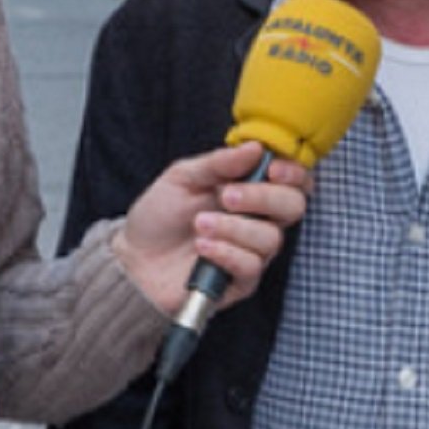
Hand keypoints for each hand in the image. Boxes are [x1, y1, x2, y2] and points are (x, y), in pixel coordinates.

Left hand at [114, 142, 310, 316]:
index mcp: (250, 189)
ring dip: (234, 228)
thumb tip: (256, 147)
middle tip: (227, 196)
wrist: (134, 258)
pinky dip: (227, 253)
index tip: (272, 168)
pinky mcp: (241, 281)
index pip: (294, 181)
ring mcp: (252, 252)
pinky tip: (202, 247)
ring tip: (200, 225)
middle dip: (262, 197)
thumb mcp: (182, 177)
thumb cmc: (160, 216)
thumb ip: (219, 163)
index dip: (294, 172)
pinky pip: (252, 266)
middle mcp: (259, 220)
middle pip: (293, 207)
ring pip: (271, 239)